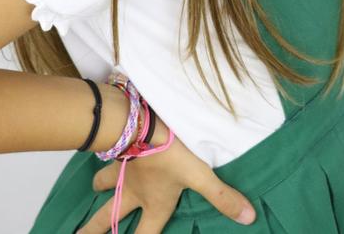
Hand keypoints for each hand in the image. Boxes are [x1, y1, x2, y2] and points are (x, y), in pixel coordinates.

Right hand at [77, 114, 256, 232]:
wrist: (141, 121)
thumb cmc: (171, 152)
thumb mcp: (200, 175)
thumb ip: (222, 196)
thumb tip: (249, 218)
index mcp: (154, 204)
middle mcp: (134, 191)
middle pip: (108, 218)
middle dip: (95, 229)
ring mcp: (123, 170)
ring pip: (105, 183)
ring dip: (99, 188)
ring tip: (93, 189)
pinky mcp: (118, 148)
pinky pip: (107, 158)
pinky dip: (104, 158)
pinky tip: (105, 151)